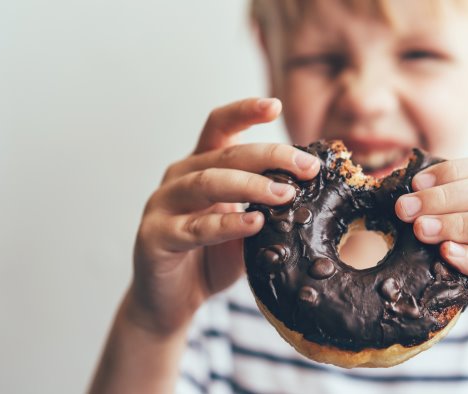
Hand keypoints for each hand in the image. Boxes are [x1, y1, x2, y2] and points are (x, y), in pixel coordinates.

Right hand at [127, 98, 319, 335]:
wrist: (173, 301)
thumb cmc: (212, 258)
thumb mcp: (247, 226)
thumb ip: (267, 206)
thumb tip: (313, 191)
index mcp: (201, 166)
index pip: (220, 126)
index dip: (244, 111)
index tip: (274, 105)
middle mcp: (179, 177)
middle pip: (224, 153)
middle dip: (270, 156)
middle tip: (307, 167)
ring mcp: (162, 205)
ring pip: (207, 182)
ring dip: (251, 186)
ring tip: (286, 193)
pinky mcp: (154, 236)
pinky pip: (194, 227)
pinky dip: (226, 224)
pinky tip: (255, 223)